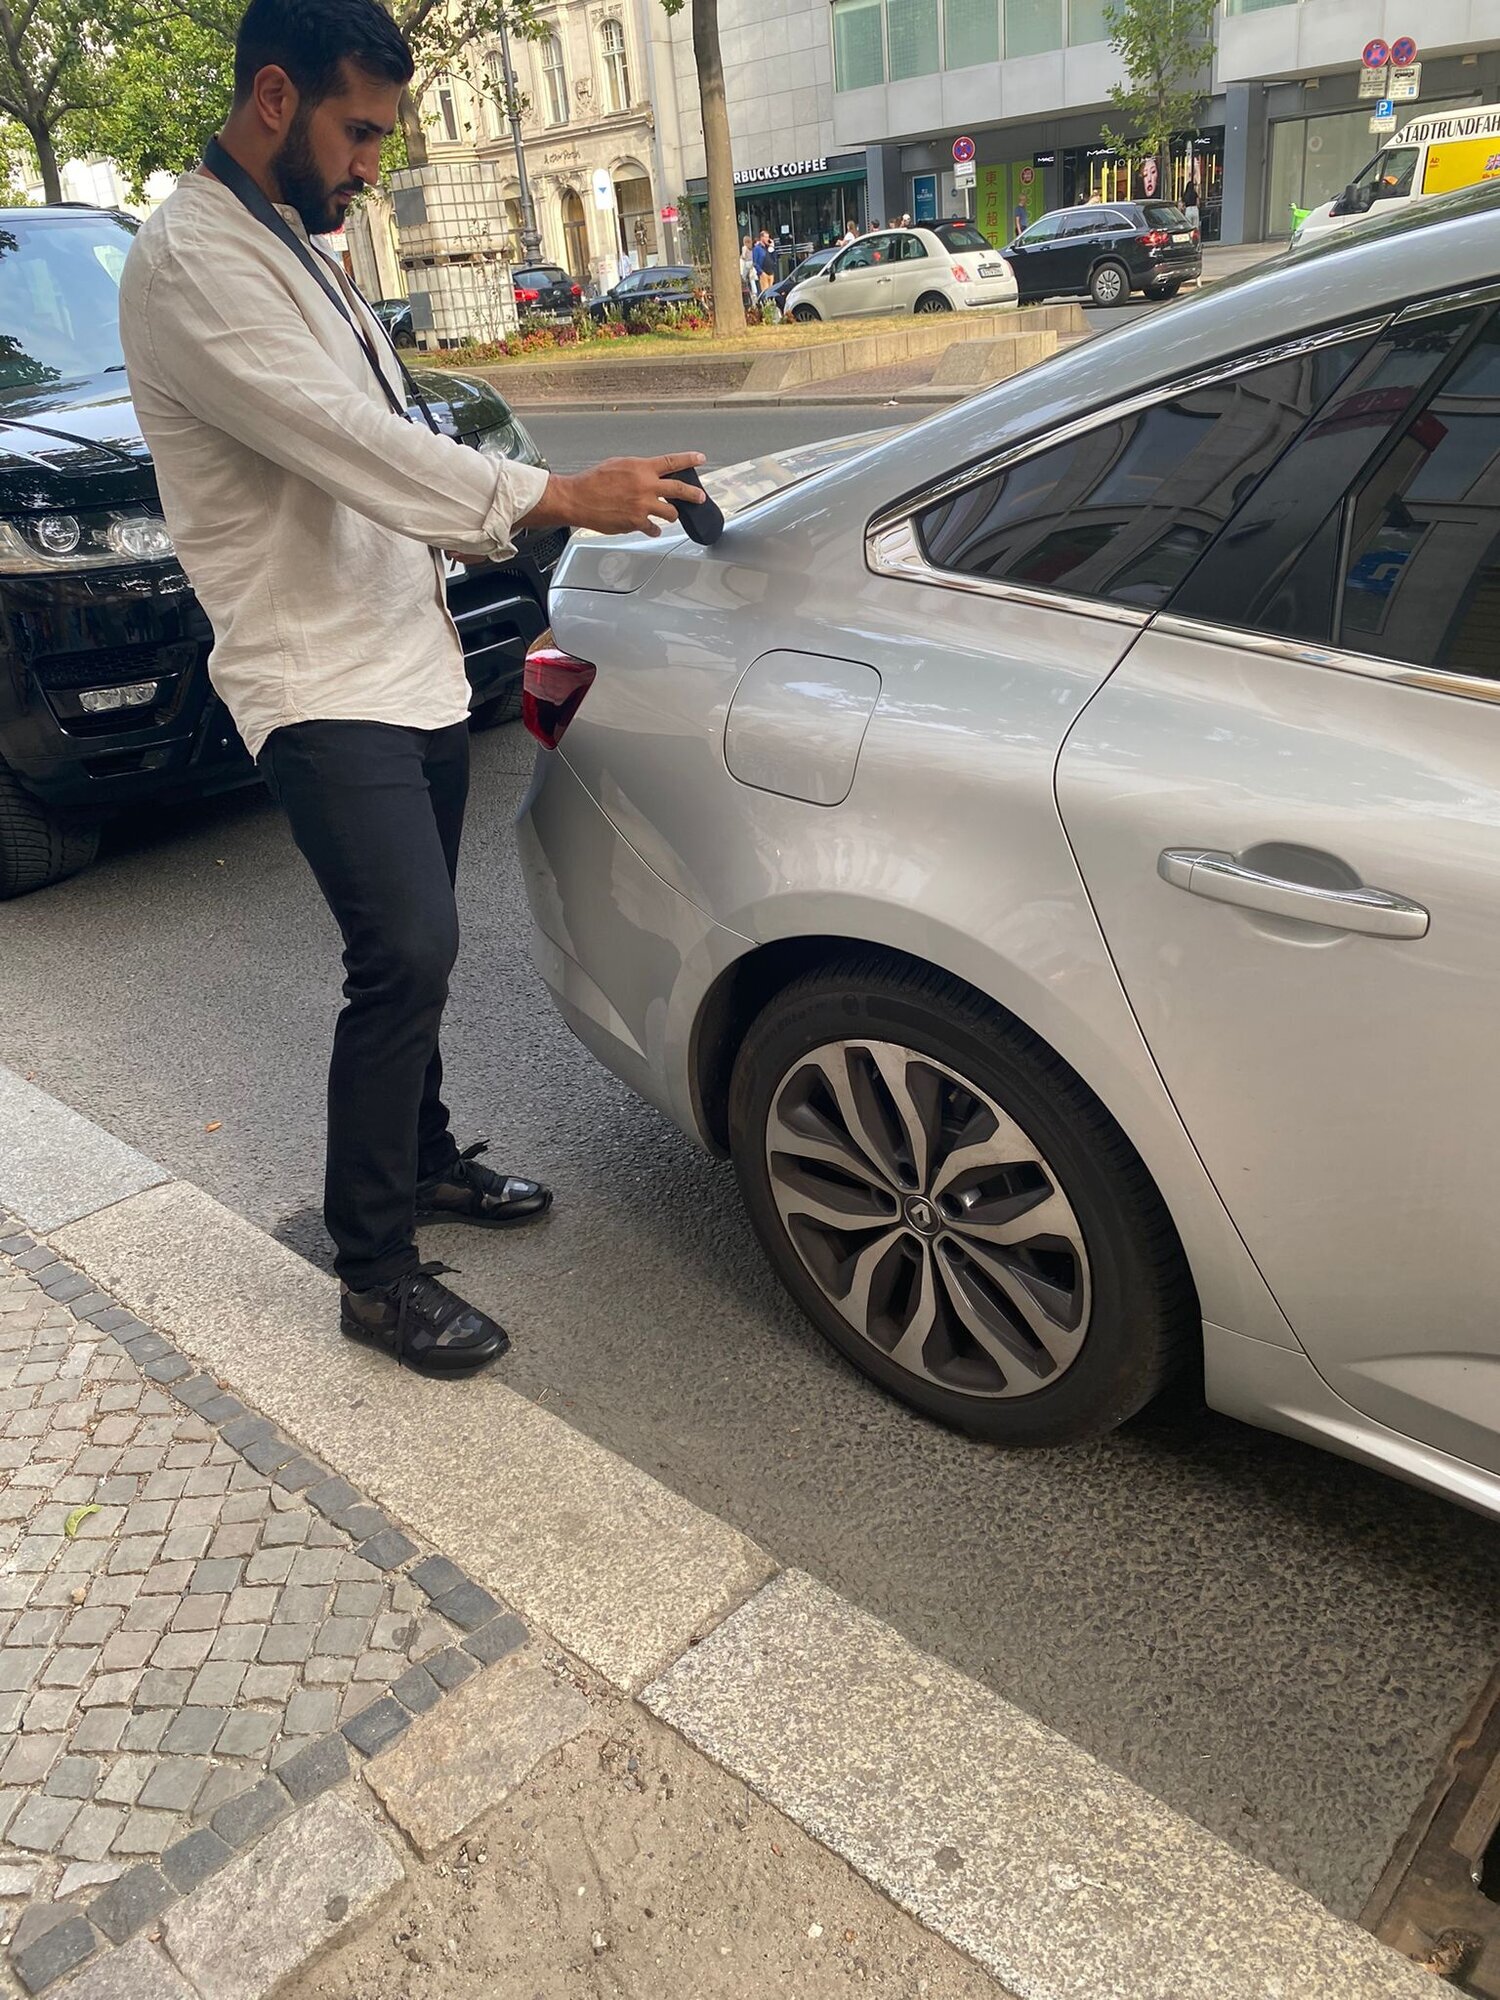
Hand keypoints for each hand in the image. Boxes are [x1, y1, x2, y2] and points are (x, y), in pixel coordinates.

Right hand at [521, 454, 708, 538]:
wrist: (577, 498)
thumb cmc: (593, 481)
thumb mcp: (618, 465)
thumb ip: (638, 470)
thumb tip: (650, 474)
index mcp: (641, 468)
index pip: (672, 462)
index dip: (689, 460)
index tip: (700, 458)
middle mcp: (645, 486)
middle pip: (680, 490)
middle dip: (694, 494)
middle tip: (700, 497)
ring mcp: (642, 506)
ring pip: (671, 513)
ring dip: (672, 514)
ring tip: (670, 515)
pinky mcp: (636, 522)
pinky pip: (653, 528)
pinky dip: (654, 529)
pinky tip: (654, 529)